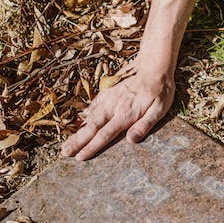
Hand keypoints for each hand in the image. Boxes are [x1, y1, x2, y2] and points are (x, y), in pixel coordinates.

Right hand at [59, 68, 174, 160]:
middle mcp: (113, 106)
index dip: (91, 147)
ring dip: (77, 131)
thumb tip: (130, 140)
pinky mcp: (107, 92)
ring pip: (89, 117)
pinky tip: (78, 123)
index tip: (79, 157)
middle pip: (91, 127)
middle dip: (77, 141)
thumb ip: (145, 125)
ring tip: (65, 143)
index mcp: (125, 114)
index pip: (105, 134)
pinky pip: (93, 106)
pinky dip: (84, 116)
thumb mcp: (159, 109)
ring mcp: (108, 98)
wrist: (153, 65)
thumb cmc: (160, 90)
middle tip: (63, 152)